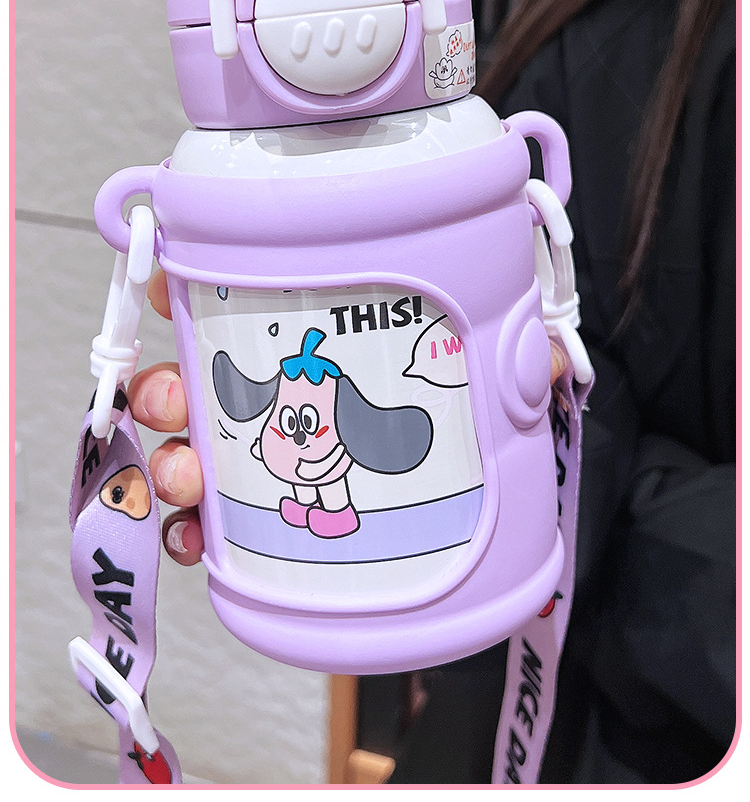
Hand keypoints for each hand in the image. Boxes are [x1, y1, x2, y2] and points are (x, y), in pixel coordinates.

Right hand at [126, 269, 567, 565]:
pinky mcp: (278, 514)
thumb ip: (523, 357)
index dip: (191, 288)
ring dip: (173, 460)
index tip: (168, 286)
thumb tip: (543, 361)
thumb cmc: (476, 413)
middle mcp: (286, 395)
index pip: (241, 300)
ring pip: (196, 448)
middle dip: (168, 387)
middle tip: (175, 400)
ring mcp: (275, 455)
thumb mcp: (499, 369)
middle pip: (201, 380)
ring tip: (187, 478)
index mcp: (321, 344)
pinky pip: (219, 524)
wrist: (482, 504)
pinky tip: (198, 542)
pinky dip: (197, 532)